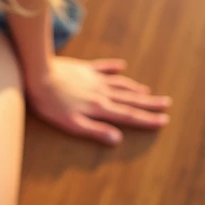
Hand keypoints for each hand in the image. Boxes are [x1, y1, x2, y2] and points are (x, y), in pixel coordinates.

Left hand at [25, 56, 171, 145]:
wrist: (38, 73)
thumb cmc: (51, 103)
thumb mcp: (71, 123)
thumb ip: (95, 131)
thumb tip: (118, 138)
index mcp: (99, 108)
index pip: (128, 115)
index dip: (147, 119)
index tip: (164, 120)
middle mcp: (101, 92)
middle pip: (130, 99)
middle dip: (149, 103)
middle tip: (167, 103)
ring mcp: (93, 79)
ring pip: (120, 84)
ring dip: (135, 88)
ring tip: (149, 91)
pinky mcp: (82, 68)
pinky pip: (102, 67)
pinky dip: (113, 66)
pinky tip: (122, 65)